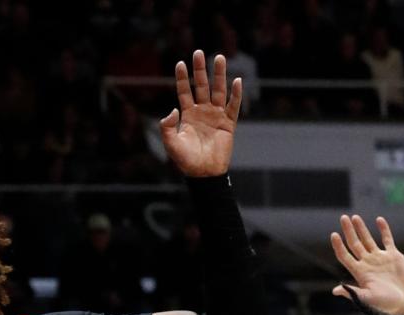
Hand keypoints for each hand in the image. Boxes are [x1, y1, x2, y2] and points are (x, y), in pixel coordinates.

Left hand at [160, 51, 241, 176]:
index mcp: (188, 115)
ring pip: (218, 91)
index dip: (183, 78)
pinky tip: (237, 81)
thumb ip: (166, 126)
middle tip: (199, 52)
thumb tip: (173, 109)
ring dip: (219, 75)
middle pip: (202, 86)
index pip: (185, 92)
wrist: (203, 173)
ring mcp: (216, 116)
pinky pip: (233, 106)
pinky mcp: (228, 124)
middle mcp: (202, 112)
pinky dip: (236, 94)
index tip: (180, 63)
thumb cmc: (186, 160)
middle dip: (200, 70)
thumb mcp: (170, 143)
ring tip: (219, 58)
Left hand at [329, 215, 403, 314]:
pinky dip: (384, 230)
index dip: (338, 246)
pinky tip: (379, 220)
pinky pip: (387, 240)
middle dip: (348, 231)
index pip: (345, 256)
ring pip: (368, 240)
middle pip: (354, 244)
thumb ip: (352, 293)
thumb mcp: (367, 298)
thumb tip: (335, 291)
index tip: (333, 234)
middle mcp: (367, 263)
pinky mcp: (394, 256)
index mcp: (359, 272)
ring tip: (355, 217)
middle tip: (343, 218)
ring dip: (362, 228)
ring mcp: (380, 259)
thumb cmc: (386, 304)